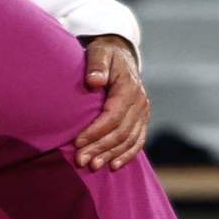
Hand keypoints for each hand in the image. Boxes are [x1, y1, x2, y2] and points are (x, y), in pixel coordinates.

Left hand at [72, 36, 148, 170]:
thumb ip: (96, 65)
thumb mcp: (99, 52)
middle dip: (99, 148)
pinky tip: (114, 165)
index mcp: (128, 88)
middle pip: (120, 131)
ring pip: (129, 139)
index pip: (112, 115)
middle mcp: (139, 101)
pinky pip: (138, 140)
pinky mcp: (142, 118)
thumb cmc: (104, 54)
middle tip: (80, 161)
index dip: (95, 131)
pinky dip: (127, 154)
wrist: (120, 54)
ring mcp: (142, 111)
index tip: (76, 142)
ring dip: (111, 154)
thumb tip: (94, 81)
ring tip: (93, 166)